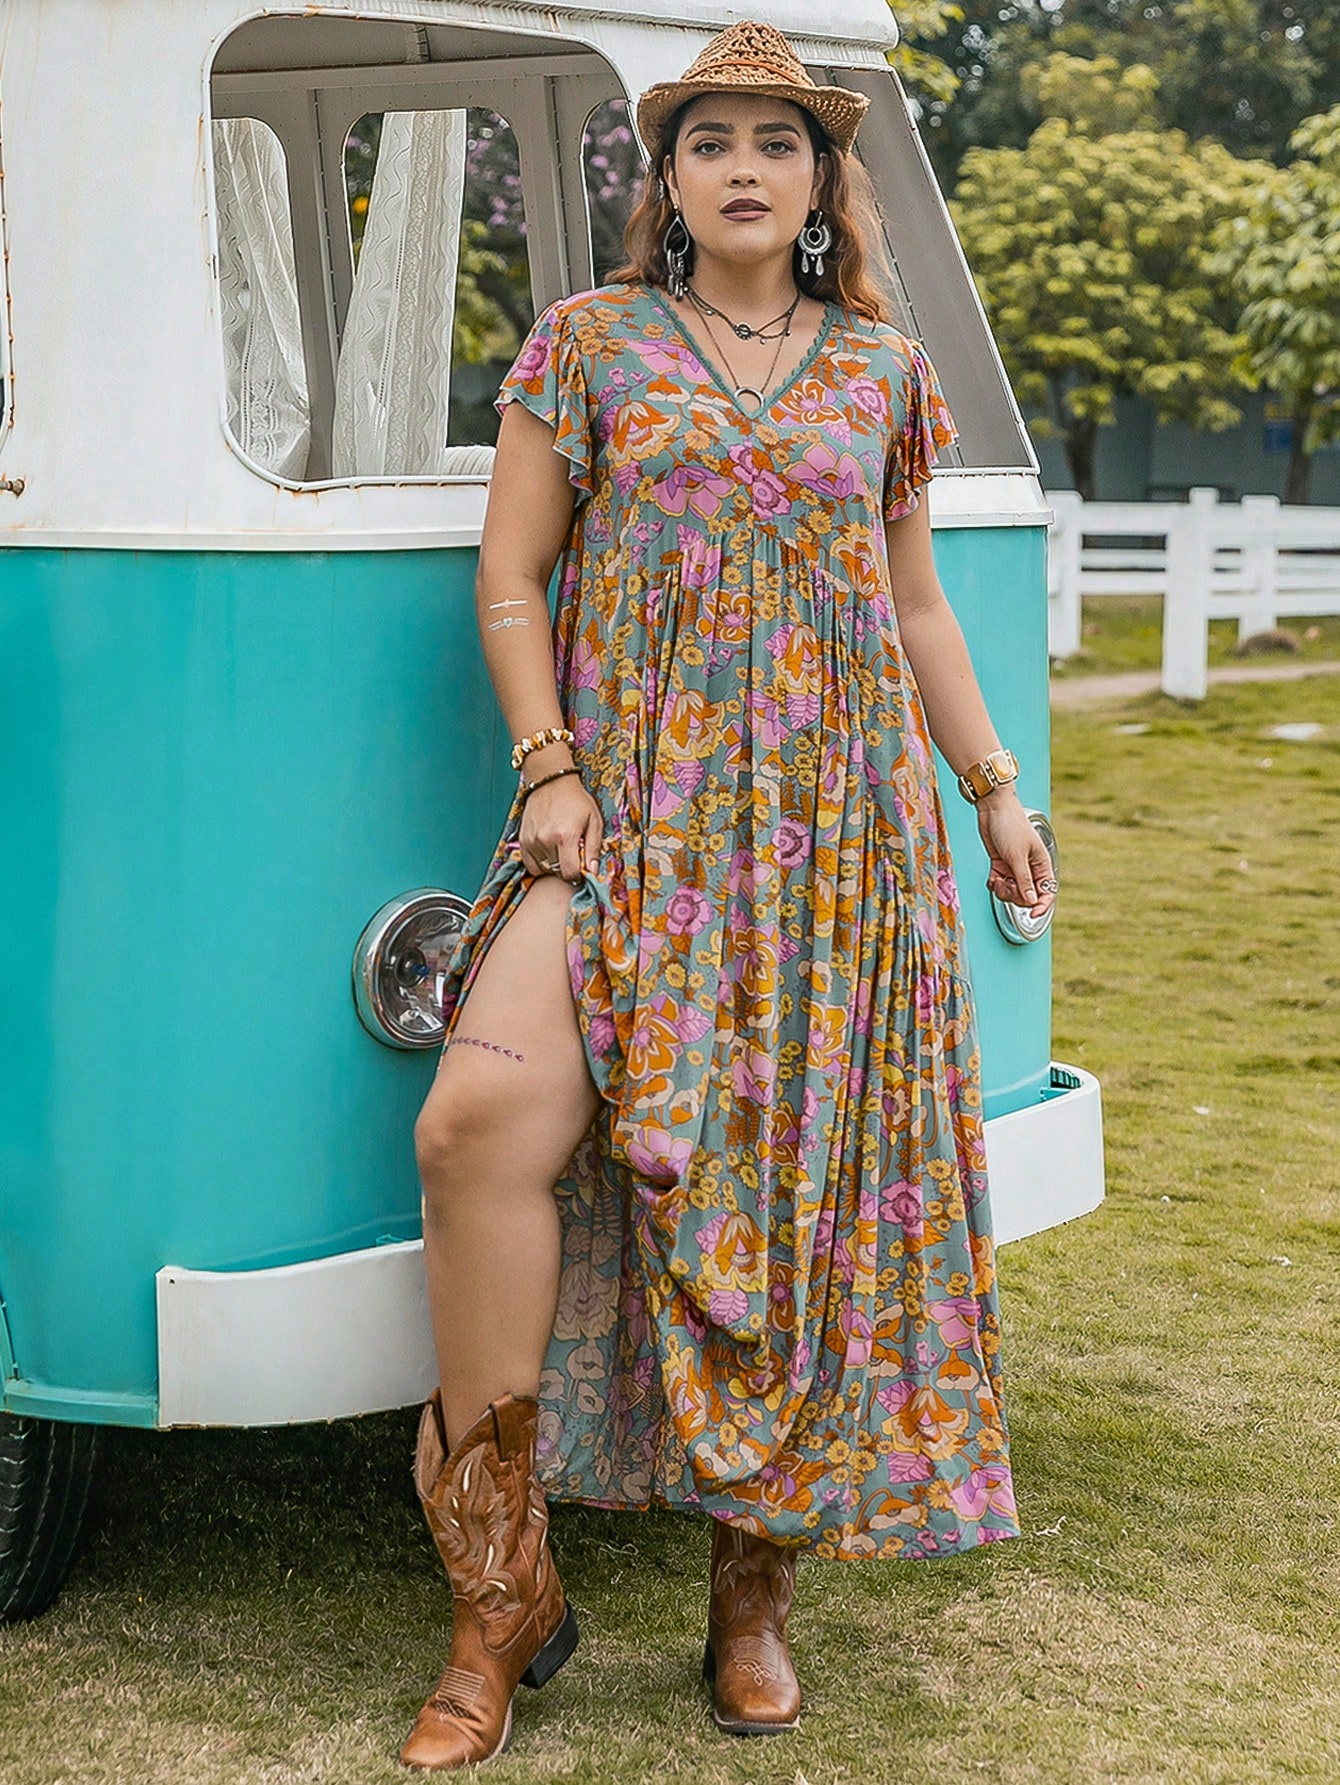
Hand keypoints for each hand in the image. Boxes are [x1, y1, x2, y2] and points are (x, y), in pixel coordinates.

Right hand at [518, 775, 602, 883]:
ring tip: (560, 851)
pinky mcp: (523, 840)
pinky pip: (531, 865)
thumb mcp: (594, 821)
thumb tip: (592, 872)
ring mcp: (532, 841)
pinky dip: (540, 864)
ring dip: (554, 866)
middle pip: (557, 873)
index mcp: (566, 836)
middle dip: (567, 869)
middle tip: (573, 855)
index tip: (582, 868)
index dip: (579, 875)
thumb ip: (594, 848)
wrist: (551, 782)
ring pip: (544, 870)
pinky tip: (549, 853)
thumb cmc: (576, 800)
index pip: (570, 874)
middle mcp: (546, 840)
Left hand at [976, 791, 1055, 916]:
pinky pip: (999, 884)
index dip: (1042, 905)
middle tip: (1007, 885)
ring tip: (997, 880)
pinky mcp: (1001, 865)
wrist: (992, 809)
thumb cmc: (1010, 826)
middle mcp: (1029, 869)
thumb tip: (1031, 901)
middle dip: (1016, 895)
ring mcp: (1014, 868)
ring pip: (1011, 892)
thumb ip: (1024, 880)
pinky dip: (994, 884)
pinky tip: (992, 877)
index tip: (1033, 914)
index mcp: (1041, 865)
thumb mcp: (1017, 856)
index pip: (1047, 892)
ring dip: (1003, 891)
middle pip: (1026, 896)